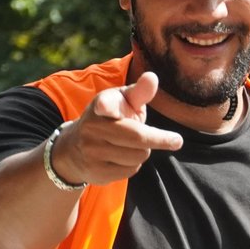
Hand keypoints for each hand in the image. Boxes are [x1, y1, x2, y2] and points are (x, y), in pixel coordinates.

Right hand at [51, 73, 183, 185]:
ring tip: (132, 146)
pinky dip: (133, 165)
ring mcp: (92, 151)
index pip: (104, 105)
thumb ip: (140, 92)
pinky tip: (122, 158)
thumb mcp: (123, 101)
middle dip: (159, 139)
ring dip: (143, 152)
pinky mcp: (95, 171)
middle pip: (138, 138)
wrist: (74, 147)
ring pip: (138, 157)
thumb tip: (152, 77)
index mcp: (101, 104)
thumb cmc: (111, 118)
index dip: (105, 106)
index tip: (103, 107)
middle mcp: (92, 127)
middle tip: (174, 140)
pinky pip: (130, 171)